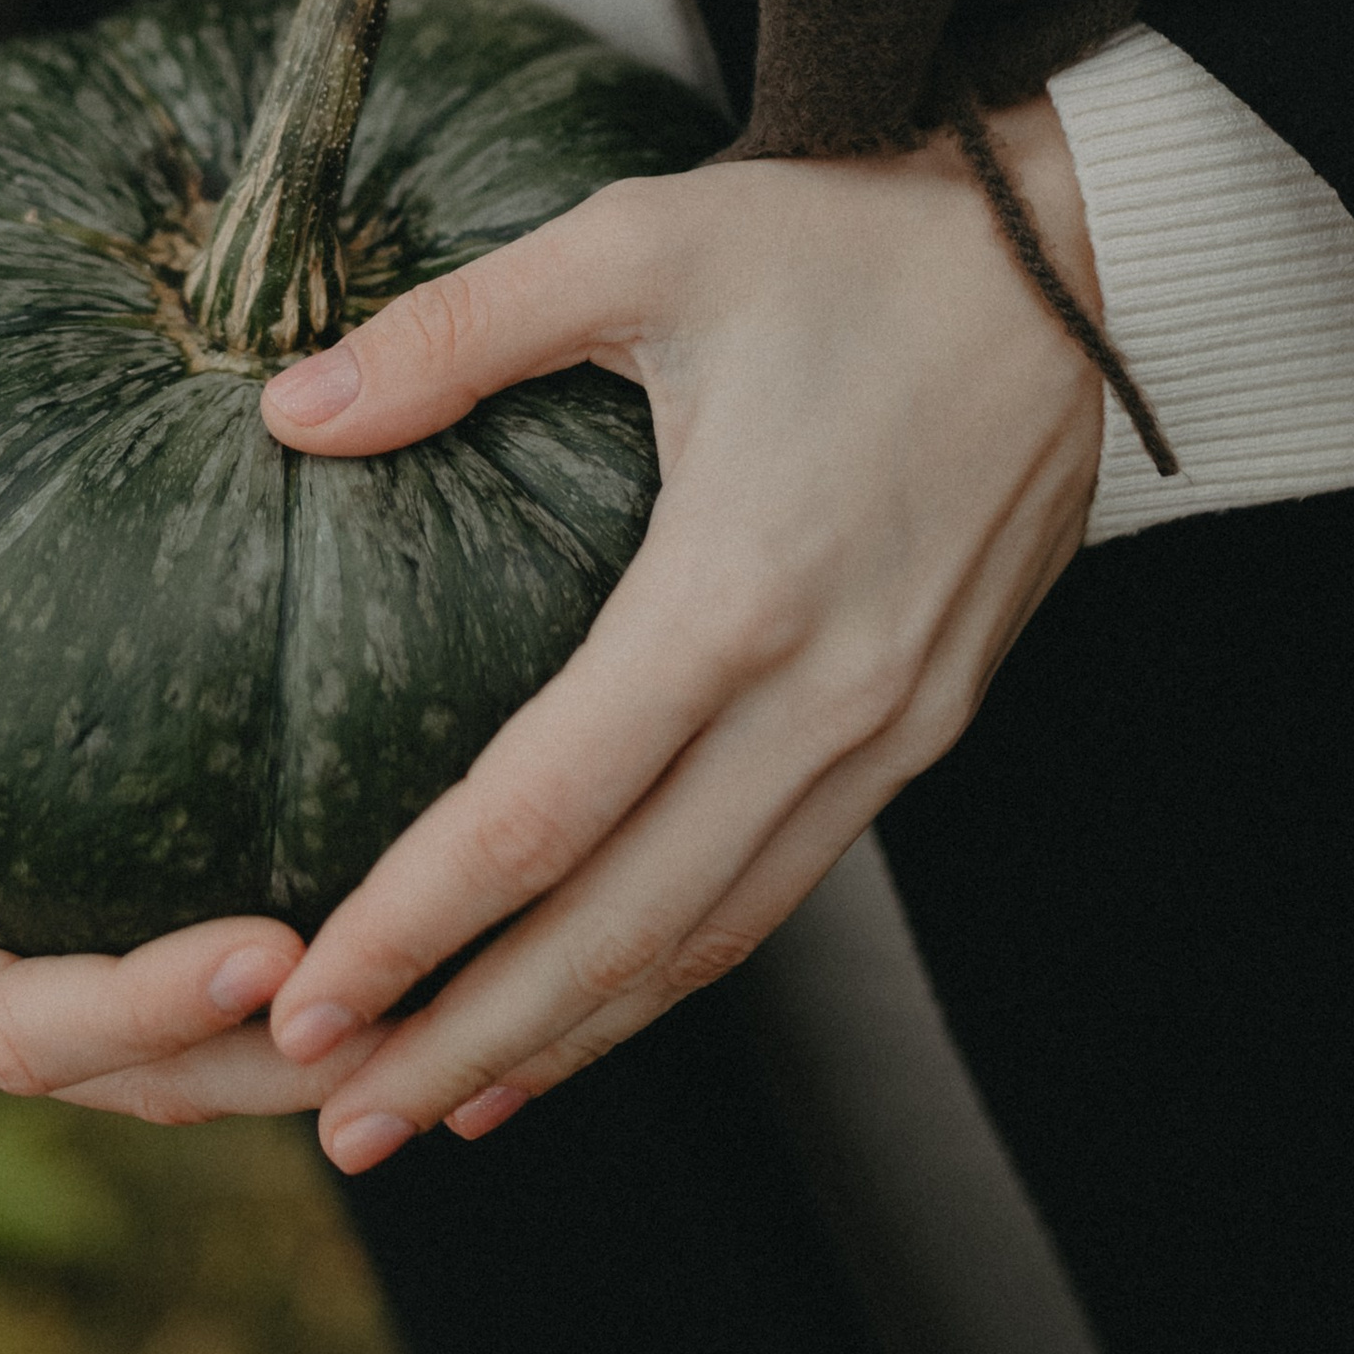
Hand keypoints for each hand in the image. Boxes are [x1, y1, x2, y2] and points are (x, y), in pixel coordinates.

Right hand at [0, 527, 381, 1122]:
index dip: (144, 1011)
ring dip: (299, 1051)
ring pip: (171, 1056)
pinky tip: (400, 920)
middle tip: (413, 1005)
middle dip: (266, 1065)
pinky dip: (279, 981)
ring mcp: (1, 962)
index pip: (22, 1028)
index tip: (269, 948)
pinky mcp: (50, 914)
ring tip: (447, 1002)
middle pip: (126, 1075)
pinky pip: (178, 978)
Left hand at [255, 99, 1102, 1174]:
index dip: (418, 920)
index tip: (305, 999)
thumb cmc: (841, 236)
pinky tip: (587, 1010)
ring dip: (571, 1034)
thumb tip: (285, 412)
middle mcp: (827, 695)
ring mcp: (890, 729)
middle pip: (626, 924)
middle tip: (339, 1117)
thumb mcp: (636, 244)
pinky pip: (778, 888)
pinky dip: (672, 970)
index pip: (547, 809)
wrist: (1069, 255)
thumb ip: (453, 333)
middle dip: (474, 1034)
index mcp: (739, 588)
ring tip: (434, 1105)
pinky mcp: (925, 729)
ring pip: (712, 936)